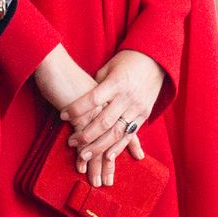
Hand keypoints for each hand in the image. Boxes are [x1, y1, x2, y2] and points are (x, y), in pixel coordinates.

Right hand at [34, 45, 125, 186]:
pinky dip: (81, 149)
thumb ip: (100, 95)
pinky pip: (84, 131)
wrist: (53, 58)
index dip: (126, 146)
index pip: (126, 125)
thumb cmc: (71, 69)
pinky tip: (79, 162)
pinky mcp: (85, 104)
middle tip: (106, 181)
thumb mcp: (92, 80)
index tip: (131, 161)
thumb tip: (101, 109)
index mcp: (116, 97)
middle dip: (109, 162)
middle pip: (115, 137)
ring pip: (101, 138)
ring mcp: (99, 103)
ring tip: (93, 179)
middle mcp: (113, 101)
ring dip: (96, 160)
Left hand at [60, 50, 162, 177]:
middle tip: (71, 142)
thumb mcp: (109, 68)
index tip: (63, 115)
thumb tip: (82, 101)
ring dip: (100, 147)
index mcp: (116, 83)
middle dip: (86, 135)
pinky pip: (130, 134)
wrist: (154, 60)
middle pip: (104, 121)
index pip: (93, 99)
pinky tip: (108, 156)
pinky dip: (119, 147)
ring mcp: (137, 108)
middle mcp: (127, 97)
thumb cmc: (126, 61)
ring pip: (116, 132)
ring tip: (84, 155)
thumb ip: (97, 86)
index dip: (77, 108)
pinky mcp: (144, 115)